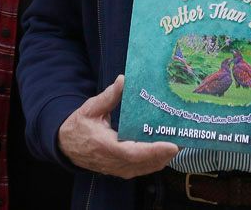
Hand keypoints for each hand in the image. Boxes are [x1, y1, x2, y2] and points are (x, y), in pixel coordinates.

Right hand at [57, 75, 178, 177]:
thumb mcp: (91, 108)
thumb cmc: (79, 126)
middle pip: (144, 162)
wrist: (66, 145)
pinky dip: (155, 162)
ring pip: (145, 168)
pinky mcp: (121, 170)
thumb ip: (108, 96)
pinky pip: (142, 169)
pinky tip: (166, 152)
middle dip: (165, 153)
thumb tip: (124, 80)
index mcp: (105, 145)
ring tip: (180, 143)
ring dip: (163, 158)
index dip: (153, 150)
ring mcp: (117, 168)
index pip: (133, 152)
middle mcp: (113, 161)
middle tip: (184, 139)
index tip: (171, 145)